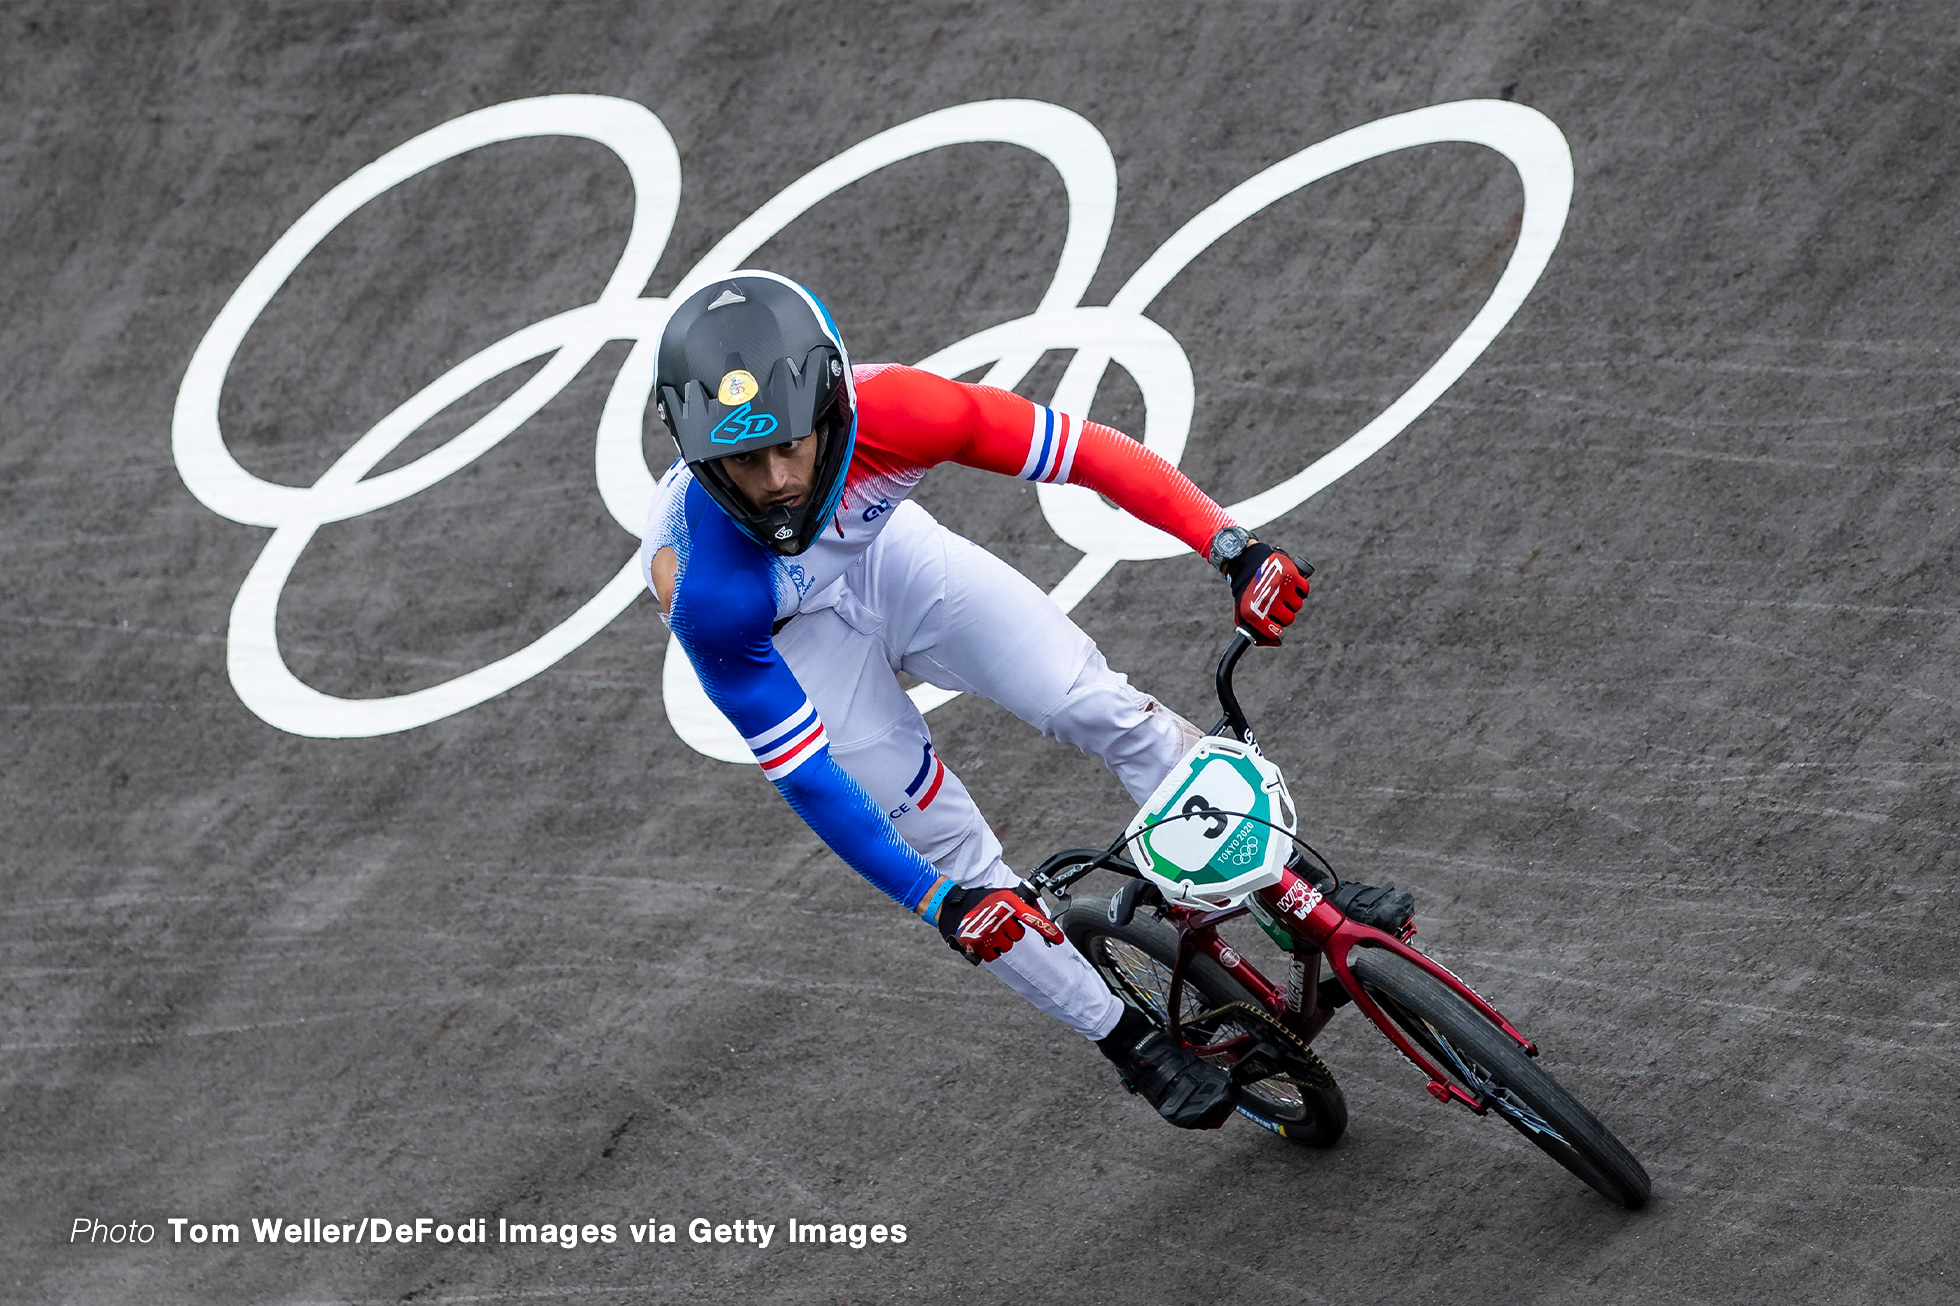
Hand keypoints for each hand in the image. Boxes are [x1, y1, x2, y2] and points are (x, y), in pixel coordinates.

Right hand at [936, 884, 1063, 962]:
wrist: (951, 906)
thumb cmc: (980, 900)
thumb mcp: (1003, 895)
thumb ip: (1024, 904)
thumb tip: (1042, 915)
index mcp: (1008, 903)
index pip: (1032, 917)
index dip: (1047, 929)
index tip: (1058, 938)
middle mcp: (1000, 917)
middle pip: (1018, 935)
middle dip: (1010, 931)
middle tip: (997, 922)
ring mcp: (989, 931)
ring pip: (1007, 946)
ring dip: (1000, 941)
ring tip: (988, 930)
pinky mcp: (978, 944)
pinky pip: (994, 955)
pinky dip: (990, 950)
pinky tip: (982, 939)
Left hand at [1224, 542, 1311, 644]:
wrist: (1246, 561)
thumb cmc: (1247, 591)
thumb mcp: (1243, 612)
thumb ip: (1256, 630)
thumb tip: (1277, 642)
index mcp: (1254, 612)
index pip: (1275, 632)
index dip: (1275, 627)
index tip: (1272, 620)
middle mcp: (1268, 601)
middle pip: (1289, 619)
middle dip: (1284, 614)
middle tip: (1277, 604)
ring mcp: (1281, 587)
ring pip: (1297, 605)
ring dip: (1292, 601)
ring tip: (1281, 592)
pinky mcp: (1291, 575)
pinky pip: (1304, 590)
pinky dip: (1300, 589)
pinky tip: (1291, 586)